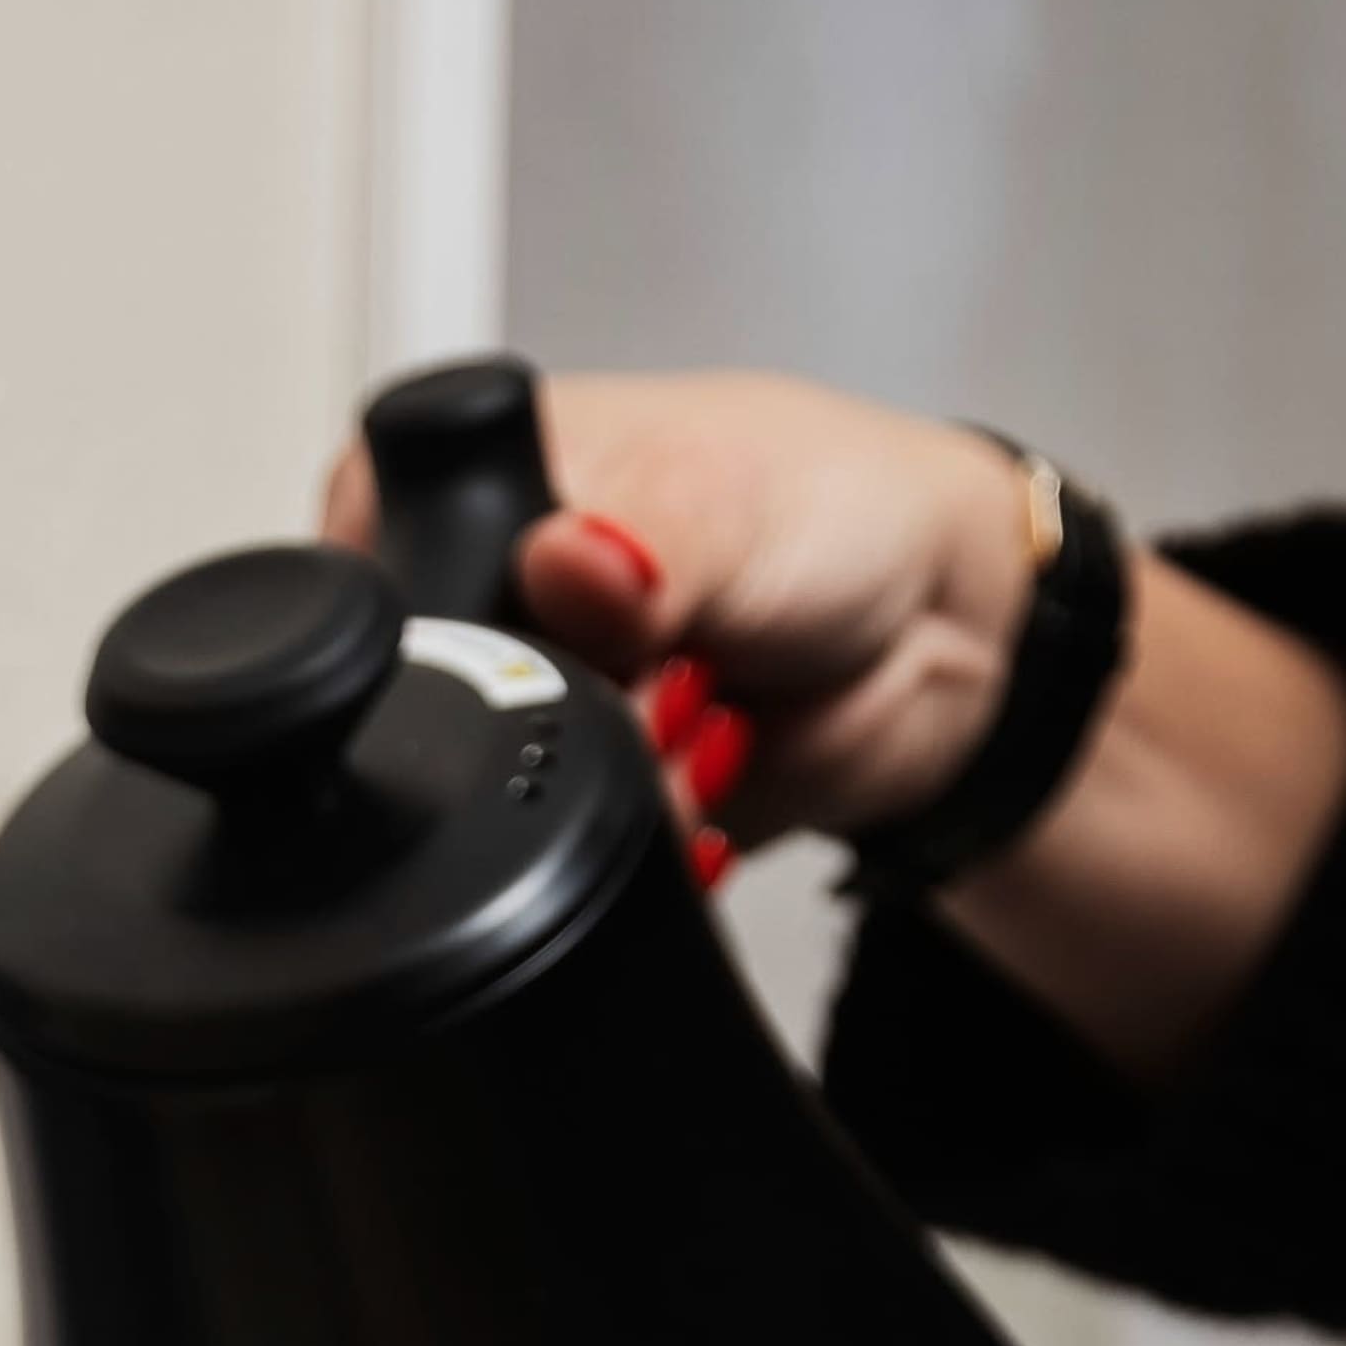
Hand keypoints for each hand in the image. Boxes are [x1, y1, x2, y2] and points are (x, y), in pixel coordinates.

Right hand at [322, 370, 1036, 871]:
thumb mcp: (731, 502)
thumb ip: (644, 546)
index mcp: (473, 481)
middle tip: (676, 672)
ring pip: (523, 804)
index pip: (405, 588)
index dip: (490, 639)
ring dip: (633, 787)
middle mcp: (488, 594)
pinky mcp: (586, 792)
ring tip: (707, 707)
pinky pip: (580, 863)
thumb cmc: (836, 507)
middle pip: (464, 718)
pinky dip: (654, 837)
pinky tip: (710, 761)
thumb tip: (569, 563)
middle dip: (581, 727)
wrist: (940, 627)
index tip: (603, 627)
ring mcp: (539, 700)